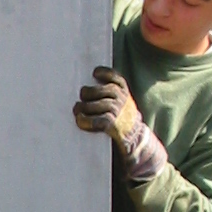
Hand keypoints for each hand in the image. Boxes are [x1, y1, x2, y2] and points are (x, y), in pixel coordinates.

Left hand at [74, 67, 167, 181]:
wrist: (134, 138)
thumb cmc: (122, 118)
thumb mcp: (122, 103)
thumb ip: (111, 94)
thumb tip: (86, 89)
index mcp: (125, 92)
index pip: (116, 78)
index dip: (105, 73)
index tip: (95, 73)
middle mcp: (123, 100)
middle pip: (105, 90)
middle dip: (90, 92)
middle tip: (82, 96)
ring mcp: (119, 112)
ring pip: (100, 104)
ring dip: (84, 106)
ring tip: (77, 109)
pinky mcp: (113, 126)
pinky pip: (97, 120)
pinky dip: (86, 120)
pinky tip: (80, 120)